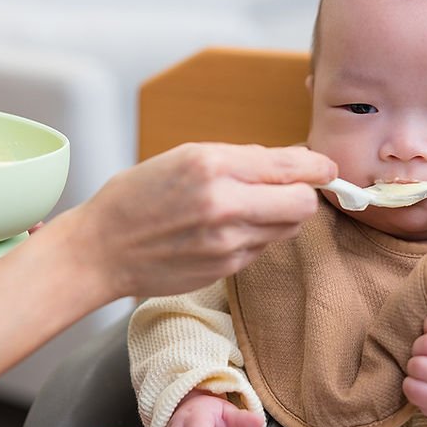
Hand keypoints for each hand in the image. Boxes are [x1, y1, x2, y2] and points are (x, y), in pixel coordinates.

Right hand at [74, 142, 335, 299]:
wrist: (101, 249)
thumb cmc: (137, 198)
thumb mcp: (184, 157)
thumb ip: (241, 160)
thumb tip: (291, 161)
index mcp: (213, 164)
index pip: (292, 166)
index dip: (318, 167)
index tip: (325, 168)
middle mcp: (225, 204)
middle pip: (303, 203)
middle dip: (302, 194)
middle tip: (288, 189)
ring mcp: (227, 242)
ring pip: (287, 228)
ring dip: (278, 217)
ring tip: (245, 210)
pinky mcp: (226, 269)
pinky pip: (262, 248)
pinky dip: (254, 237)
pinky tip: (224, 232)